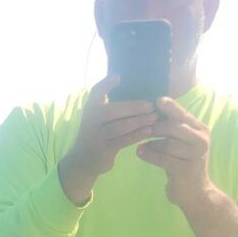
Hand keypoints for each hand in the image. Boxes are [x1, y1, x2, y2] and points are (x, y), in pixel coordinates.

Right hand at [58, 80, 158, 205]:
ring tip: (154, 118)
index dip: (106, 84)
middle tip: (151, 105)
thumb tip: (137, 88)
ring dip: (139, 121)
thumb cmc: (98, 133)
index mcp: (90, 108)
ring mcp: (95, 136)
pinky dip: (136, 135)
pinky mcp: (103, 150)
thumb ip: (110, 105)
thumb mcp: (98, 117)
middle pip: (112, 110)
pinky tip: (149, 131)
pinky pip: (122, 141)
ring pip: (119, 126)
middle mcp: (90, 120)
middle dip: (133, 107)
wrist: (83, 160)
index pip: (95, 92)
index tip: (118, 76)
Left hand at [135, 97, 212, 210]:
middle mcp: (202, 141)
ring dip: (150, 143)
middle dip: (155, 127)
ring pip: (167, 144)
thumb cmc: (183, 162)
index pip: (183, 114)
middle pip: (174, 127)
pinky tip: (140, 153)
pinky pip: (163, 159)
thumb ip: (174, 126)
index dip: (169, 106)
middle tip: (140, 128)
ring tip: (139, 144)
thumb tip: (155, 105)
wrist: (195, 191)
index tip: (156, 100)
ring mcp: (195, 156)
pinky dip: (149, 155)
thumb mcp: (182, 142)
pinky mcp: (185, 170)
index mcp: (201, 130)